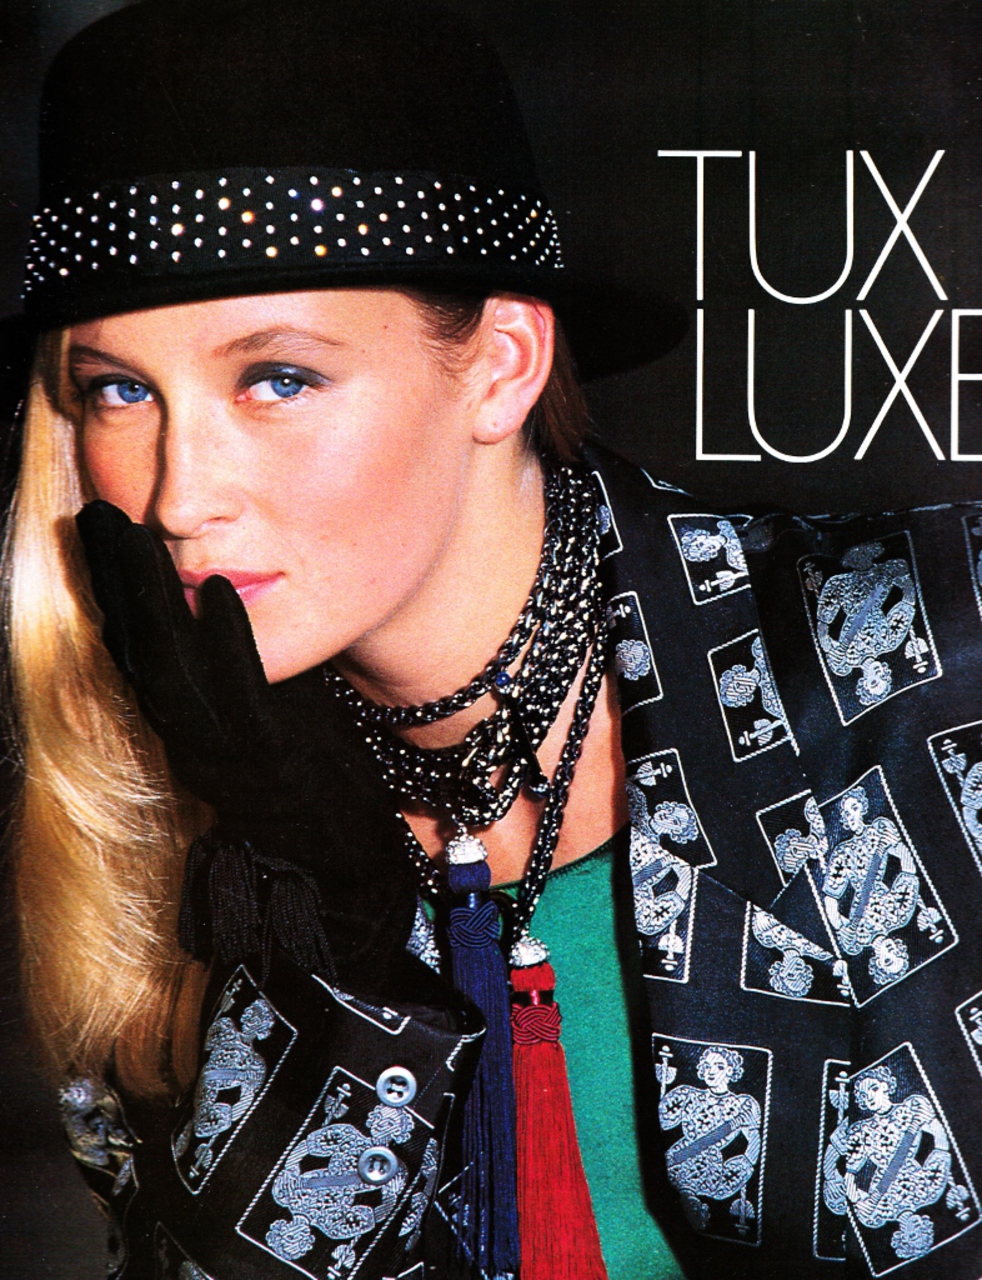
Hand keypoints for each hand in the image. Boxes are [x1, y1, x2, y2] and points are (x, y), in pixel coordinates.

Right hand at [76, 500, 417, 991]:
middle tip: (92, 516)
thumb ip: (242, 677)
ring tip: (129, 535)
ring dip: (149, 598)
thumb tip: (230, 613)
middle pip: (141, 649)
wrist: (343, 871)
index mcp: (195, 725)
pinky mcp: (273, 758)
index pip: (142, 652)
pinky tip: (217, 592)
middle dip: (114, 582)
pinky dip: (225, 641)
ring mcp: (230, 749)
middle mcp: (198, 737)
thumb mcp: (270, 722)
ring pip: (171, 667)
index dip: (114, 595)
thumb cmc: (313, 789)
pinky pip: (241, 693)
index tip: (99, 536)